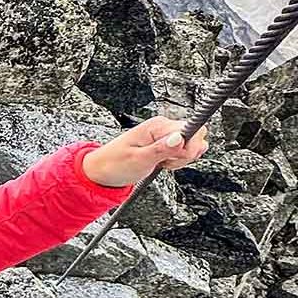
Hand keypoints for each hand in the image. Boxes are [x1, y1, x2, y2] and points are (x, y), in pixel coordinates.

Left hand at [82, 116, 209, 187]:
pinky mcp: (164, 144)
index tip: (176, 158)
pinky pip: (182, 151)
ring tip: (161, 164)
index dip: (189, 148)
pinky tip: (162, 164)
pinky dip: (177, 161)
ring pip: (190, 145)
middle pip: (196, 136)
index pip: (193, 129)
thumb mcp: (138, 160)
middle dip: (186, 154)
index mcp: (157, 125)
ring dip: (181, 159)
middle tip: (166, 163)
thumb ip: (162, 149)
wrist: (102, 172)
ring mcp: (164, 135)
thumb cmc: (114, 164)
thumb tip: (180, 138)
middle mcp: (162, 126)